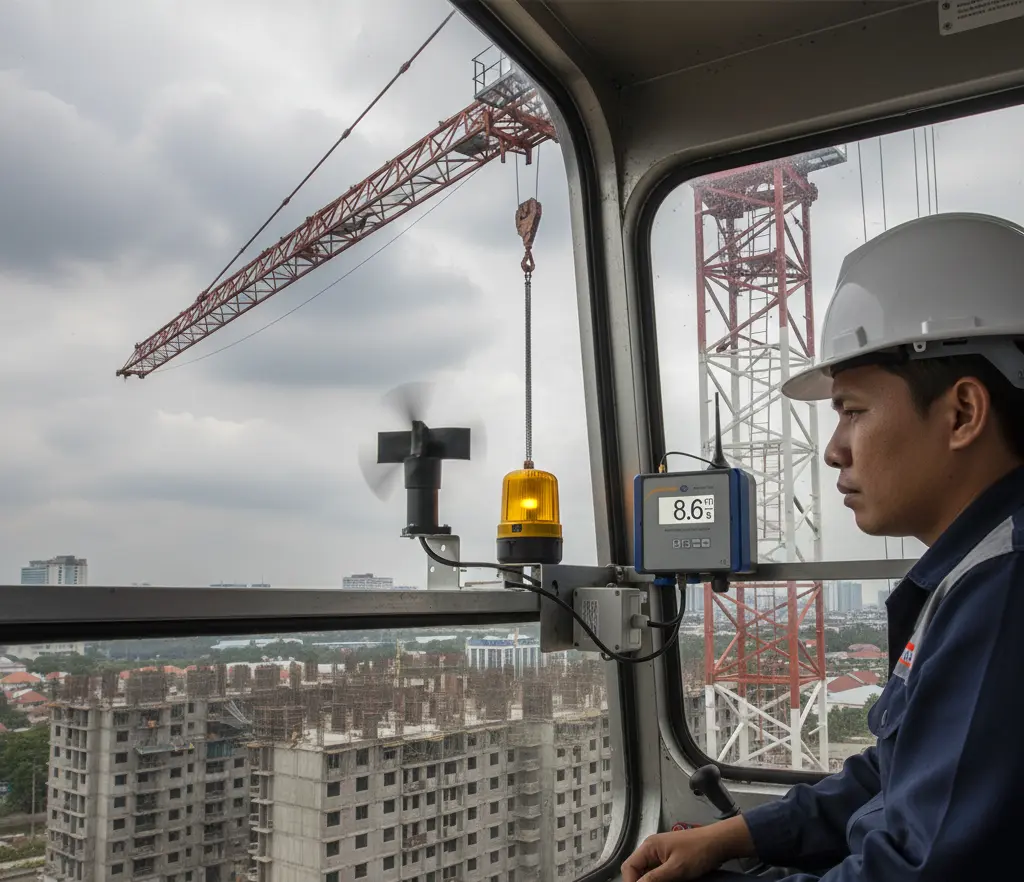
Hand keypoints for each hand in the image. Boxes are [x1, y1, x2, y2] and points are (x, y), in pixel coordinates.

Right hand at [621, 817, 755, 881]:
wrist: (718, 843)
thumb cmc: (697, 852)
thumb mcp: (675, 869)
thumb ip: (654, 879)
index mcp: (649, 847)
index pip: (629, 867)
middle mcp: (652, 849)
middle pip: (637, 870)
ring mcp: (661, 853)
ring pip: (648, 873)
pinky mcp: (670, 859)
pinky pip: (658, 872)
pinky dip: (660, 881)